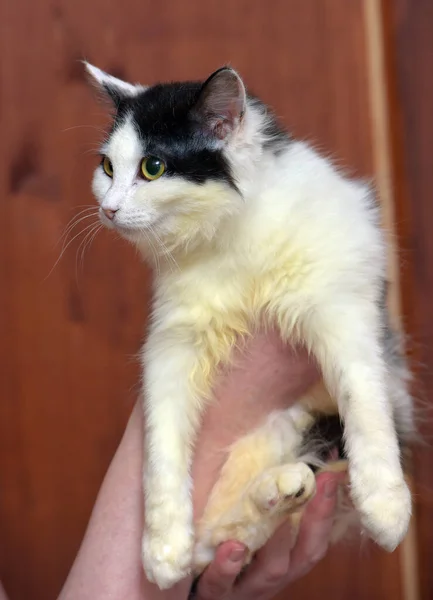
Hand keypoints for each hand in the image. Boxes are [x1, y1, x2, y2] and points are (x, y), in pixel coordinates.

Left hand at [194, 472, 342, 599]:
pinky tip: (230, 548)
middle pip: (303, 555)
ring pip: (269, 573)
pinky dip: (226, 568)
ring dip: (276, 544)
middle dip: (314, 521)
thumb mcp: (252, 527)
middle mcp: (272, 575)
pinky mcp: (213, 592)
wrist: (192, 589)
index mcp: (284, 558)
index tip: (331, 477)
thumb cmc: (225, 549)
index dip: (326, 509)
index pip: (316, 536)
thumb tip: (293, 457)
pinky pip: (219, 584)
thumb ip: (270, 500)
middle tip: (315, 487)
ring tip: (279, 520)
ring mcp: (245, 587)